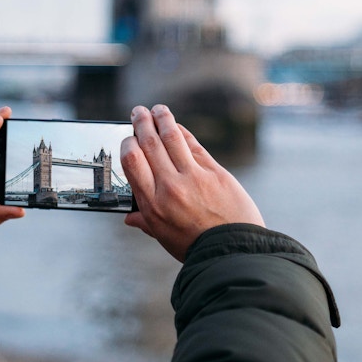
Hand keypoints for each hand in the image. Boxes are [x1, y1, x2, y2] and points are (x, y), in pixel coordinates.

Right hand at [122, 104, 263, 261]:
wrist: (233, 251)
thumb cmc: (196, 247)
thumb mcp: (164, 237)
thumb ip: (145, 222)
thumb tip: (129, 217)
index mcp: (153, 204)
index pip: (132, 162)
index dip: (128, 143)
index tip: (128, 137)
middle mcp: (170, 187)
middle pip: (150, 144)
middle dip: (142, 123)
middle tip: (138, 112)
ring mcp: (194, 177)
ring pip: (173, 137)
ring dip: (163, 119)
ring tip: (157, 109)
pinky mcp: (215, 173)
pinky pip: (195, 146)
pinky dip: (185, 133)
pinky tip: (179, 126)